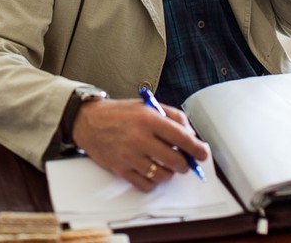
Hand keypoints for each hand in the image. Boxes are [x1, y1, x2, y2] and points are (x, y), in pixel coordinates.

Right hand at [71, 98, 208, 191]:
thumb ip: (172, 116)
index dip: (197, 148)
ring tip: (164, 164)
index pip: (182, 138)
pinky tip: (151, 171)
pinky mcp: (120, 169)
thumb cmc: (119, 114)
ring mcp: (129, 156)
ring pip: (163, 175)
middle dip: (185, 164)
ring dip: (169, 172)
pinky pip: (146, 185)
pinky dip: (153, 181)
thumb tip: (191, 135)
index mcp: (148, 119)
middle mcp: (139, 138)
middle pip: (176, 161)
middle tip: (183, 160)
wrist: (88, 121)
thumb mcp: (146, 106)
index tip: (203, 153)